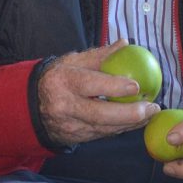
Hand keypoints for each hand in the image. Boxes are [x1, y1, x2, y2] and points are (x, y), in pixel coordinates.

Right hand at [38, 39, 160, 145]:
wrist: (31, 107)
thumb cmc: (58, 78)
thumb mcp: (72, 62)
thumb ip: (99, 55)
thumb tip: (124, 43)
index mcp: (63, 81)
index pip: (89, 84)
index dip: (113, 86)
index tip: (136, 86)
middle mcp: (64, 106)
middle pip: (99, 114)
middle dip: (128, 114)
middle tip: (151, 107)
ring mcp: (69, 125)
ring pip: (104, 128)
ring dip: (130, 123)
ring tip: (151, 113)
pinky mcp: (75, 138)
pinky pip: (102, 134)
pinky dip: (121, 128)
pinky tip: (137, 121)